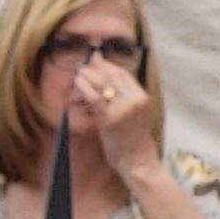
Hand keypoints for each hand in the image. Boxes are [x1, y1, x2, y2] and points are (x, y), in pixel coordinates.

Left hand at [68, 60, 162, 177]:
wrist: (138, 160)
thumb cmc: (133, 138)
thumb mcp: (133, 113)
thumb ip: (123, 96)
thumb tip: (103, 77)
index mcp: (141, 97)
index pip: (122, 74)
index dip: (106, 64)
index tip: (95, 58)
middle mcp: (134, 100)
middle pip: (111, 76)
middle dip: (94, 68)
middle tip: (81, 68)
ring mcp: (122, 109)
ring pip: (101, 84)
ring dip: (87, 76)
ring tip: (78, 75)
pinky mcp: (109, 119)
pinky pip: (94, 98)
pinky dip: (84, 88)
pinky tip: (78, 85)